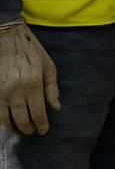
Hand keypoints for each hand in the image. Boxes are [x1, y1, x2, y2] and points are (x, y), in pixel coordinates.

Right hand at [0, 20, 59, 134]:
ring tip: (18, 129)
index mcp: (33, 85)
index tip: (43, 130)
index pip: (38, 113)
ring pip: (4, 118)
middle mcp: (15, 90)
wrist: (7, 37)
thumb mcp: (48, 66)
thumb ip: (52, 89)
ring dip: (12, 126)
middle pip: (21, 119)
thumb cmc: (31, 51)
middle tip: (31, 131)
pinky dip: (0, 117)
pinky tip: (5, 119)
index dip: (41, 125)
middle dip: (27, 128)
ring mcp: (0, 91)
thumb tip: (56, 108)